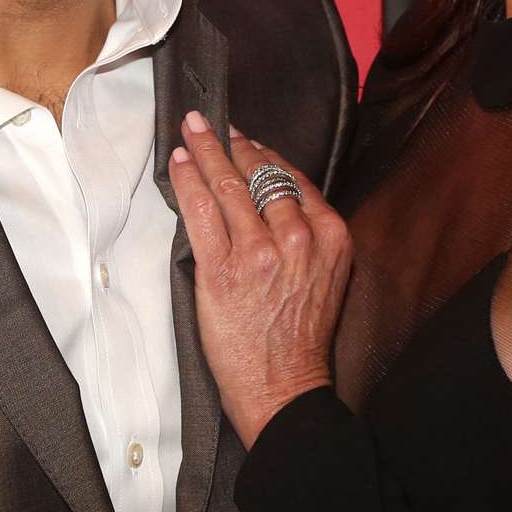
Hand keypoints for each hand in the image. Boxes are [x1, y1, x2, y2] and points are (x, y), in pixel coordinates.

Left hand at [168, 113, 352, 448]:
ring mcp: (258, 253)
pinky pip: (200, 212)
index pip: (294, 178)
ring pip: (228, 187)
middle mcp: (298, 238)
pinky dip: (188, 182)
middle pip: (261, 175)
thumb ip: (306, 235)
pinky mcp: (222, 270)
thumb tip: (269, 198)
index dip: (265, 152)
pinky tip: (181, 163)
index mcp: (330, 236)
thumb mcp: (326, 275)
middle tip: (212, 122)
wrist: (285, 389)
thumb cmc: (302, 336)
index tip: (247, 138)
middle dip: (233, 143)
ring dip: (207, 153)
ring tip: (192, 133)